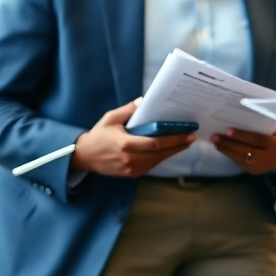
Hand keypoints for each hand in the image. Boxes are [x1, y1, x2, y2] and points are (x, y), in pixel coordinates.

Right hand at [69, 100, 195, 177]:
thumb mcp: (111, 118)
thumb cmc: (98, 135)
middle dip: (178, 145)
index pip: (155, 143)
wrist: (85, 157)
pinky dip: (161, 157)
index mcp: (126, 144)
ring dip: (172, 152)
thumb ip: (128, 110)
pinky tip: (169, 150)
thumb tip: (144, 101)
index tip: (186, 133)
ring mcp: (132, 169)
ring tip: (184, 142)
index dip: (173, 139)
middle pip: (160, 153)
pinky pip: (151, 165)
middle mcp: (130, 159)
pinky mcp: (132, 174)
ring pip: (157, 161)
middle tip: (191, 137)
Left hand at [211, 126, 275, 174]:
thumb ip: (265, 123)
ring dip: (226, 150)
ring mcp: (261, 167)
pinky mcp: (254, 172)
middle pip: (246, 150)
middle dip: (229, 144)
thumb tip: (245, 113)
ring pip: (240, 158)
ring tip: (215, 142)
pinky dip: (230, 155)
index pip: (257, 140)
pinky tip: (222, 148)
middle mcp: (269, 158)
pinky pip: (239, 163)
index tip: (228, 130)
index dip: (242, 135)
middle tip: (215, 137)